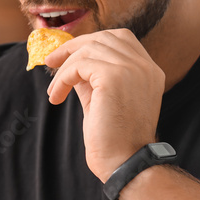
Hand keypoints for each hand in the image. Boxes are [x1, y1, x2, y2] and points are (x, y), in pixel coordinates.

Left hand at [44, 29, 164, 181]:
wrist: (123, 163)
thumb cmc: (113, 139)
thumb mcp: (102, 99)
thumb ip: (92, 78)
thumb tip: (71, 62)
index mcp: (148, 70)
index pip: (120, 39)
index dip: (91, 42)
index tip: (68, 57)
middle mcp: (145, 66)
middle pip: (104, 37)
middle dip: (74, 46)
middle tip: (51, 62)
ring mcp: (132, 69)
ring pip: (89, 49)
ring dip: (65, 68)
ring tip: (54, 90)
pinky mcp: (114, 76)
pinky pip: (79, 64)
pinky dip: (62, 78)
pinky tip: (56, 97)